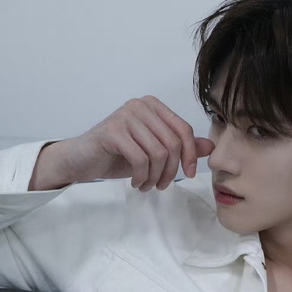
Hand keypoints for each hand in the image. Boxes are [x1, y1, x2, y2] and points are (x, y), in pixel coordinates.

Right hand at [29, 96, 214, 191]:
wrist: (81, 160)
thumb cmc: (117, 155)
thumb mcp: (154, 153)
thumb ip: (181, 147)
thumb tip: (210, 147)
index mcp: (153, 106)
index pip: (184, 130)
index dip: (190, 155)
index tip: (187, 175)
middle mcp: (140, 106)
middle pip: (174, 143)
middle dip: (171, 171)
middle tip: (162, 186)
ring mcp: (126, 116)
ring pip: (159, 153)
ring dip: (156, 177)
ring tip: (147, 185)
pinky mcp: (113, 131)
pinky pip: (141, 159)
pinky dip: (142, 177)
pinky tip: (136, 183)